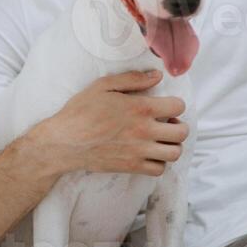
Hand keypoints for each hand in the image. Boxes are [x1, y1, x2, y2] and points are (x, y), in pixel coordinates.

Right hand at [36, 69, 188, 176]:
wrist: (64, 142)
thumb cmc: (80, 111)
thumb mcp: (103, 86)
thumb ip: (132, 79)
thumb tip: (157, 76)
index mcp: (140, 107)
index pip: (178, 107)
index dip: (175, 105)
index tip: (166, 107)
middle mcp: (145, 130)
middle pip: (182, 132)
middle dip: (178, 125)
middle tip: (166, 123)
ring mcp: (139, 151)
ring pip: (174, 153)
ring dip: (171, 145)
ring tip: (160, 140)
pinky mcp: (132, 166)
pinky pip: (159, 169)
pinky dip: (158, 162)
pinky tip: (149, 154)